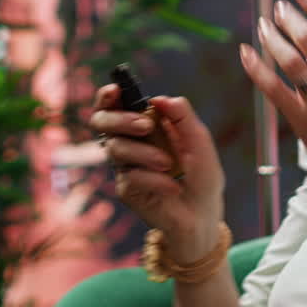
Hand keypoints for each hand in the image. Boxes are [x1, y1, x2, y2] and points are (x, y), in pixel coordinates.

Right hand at [89, 86, 225, 261]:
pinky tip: (172, 187)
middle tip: (146, 127)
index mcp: (147, 124)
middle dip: (120, 120)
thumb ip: (183, 117)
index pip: (116, 104)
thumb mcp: (199, 142)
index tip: (115, 92)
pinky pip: (130, 175)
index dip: (108, 96)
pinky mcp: (126, 188)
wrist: (203, 215)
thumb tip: (158, 99)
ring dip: (144, 153)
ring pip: (115, 148)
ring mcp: (126, 165)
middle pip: (103, 122)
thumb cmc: (202, 176)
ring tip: (169, 165)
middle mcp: (131, 142)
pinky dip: (153, 179)